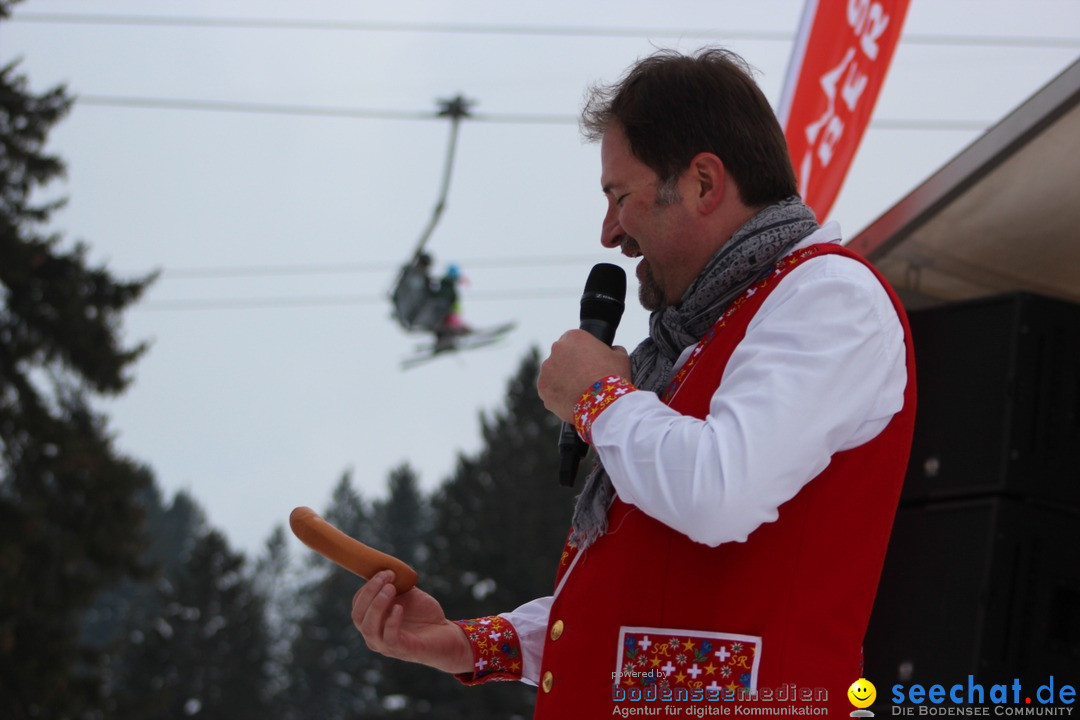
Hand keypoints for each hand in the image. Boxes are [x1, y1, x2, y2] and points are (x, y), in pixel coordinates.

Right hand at [351, 571, 472, 674]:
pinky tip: (399, 608)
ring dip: (377, 605)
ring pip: (369, 628)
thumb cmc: (424, 614)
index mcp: (373, 620)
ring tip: (391, 588)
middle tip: (386, 576)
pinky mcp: (402, 650)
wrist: (446, 633)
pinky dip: (392, 621)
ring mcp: (386, 645)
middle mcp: (374, 635)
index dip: (368, 587)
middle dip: (369, 593)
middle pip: (358, 616)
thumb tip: (386, 567)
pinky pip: (389, 639)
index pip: (358, 605)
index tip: (386, 571)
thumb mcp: (408, 594)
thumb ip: (396, 584)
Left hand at [537, 329, 631, 422]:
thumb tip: (612, 350)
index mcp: (574, 337)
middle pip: (561, 356)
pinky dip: (556, 395)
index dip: (581, 353)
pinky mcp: (542, 388)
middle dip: (569, 366)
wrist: (604, 403)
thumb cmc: (613, 377)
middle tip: (583, 379)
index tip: (588, 364)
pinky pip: (548, 390)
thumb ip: (613, 349)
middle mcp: (556, 349)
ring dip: (561, 380)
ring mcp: (547, 369)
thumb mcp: (620, 357)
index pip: (573, 341)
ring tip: (577, 392)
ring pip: (553, 374)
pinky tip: (570, 401)